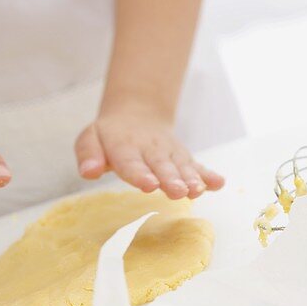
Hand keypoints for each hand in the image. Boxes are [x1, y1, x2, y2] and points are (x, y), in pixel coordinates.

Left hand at [75, 105, 223, 199]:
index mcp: (124, 147)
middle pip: (161, 166)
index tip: (148, 184)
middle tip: (178, 192)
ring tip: (198, 190)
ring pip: (181, 166)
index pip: (131, 162)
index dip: (140, 174)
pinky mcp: (182, 158)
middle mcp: (150, 150)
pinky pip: (196, 165)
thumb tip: (89, 171)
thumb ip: (88, 155)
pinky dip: (208, 175)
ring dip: (191, 179)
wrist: (136, 113)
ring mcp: (169, 154)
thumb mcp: (90, 139)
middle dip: (170, 179)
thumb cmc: (109, 136)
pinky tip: (218, 183)